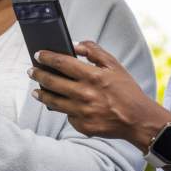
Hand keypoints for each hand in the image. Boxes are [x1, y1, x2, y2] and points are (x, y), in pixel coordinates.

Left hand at [28, 41, 170, 151]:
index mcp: (93, 76)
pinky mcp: (82, 126)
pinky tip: (63, 105)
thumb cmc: (127, 90)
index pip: (62, 62)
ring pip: (53, 101)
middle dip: (38, 75)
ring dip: (41, 94)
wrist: (138, 120)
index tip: (37, 54)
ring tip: (36, 91)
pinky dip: (64, 109)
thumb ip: (94, 51)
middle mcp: (85, 94)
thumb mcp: (115, 66)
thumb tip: (74, 44)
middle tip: (31, 71)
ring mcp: (82, 112)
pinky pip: (67, 115)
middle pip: (52, 82)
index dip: (47, 57)